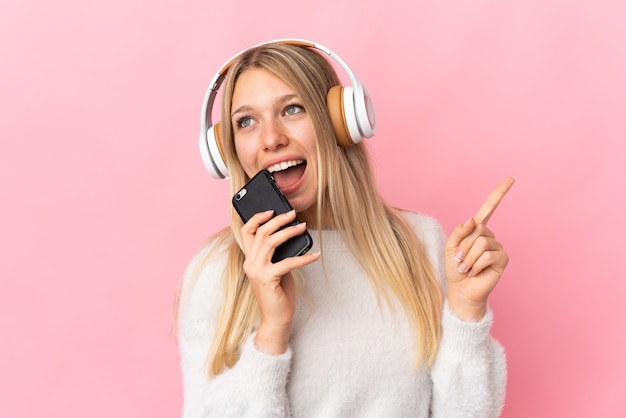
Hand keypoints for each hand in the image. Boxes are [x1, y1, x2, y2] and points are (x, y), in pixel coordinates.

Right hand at [240, 210, 319, 353]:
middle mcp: (250, 263)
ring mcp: (257, 271)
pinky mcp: (268, 279)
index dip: (257, 218)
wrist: (276, 318)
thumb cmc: (278, 293)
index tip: (271, 210)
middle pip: (261, 233)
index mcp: (250, 259)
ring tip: (303, 227)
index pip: (247, 232)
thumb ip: (277, 254)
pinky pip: (287, 262)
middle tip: (293, 215)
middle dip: (278, 220)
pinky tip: (315, 255)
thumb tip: (291, 235)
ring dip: (289, 232)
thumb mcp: (276, 269)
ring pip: (271, 242)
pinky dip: (304, 258)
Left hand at [444, 177, 514, 320]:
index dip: (499, 193)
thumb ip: (459, 232)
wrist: (461, 290)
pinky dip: (476, 264)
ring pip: (481, 242)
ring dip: (469, 257)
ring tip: (466, 268)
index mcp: (476, 229)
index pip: (489, 208)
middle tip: (461, 260)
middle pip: (477, 229)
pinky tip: (475, 272)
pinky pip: (487, 254)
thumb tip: (472, 220)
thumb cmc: (455, 268)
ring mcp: (497, 246)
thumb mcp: (450, 247)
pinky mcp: (503, 258)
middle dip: (464, 245)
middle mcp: (489, 235)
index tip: (511, 179)